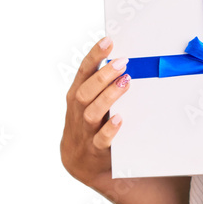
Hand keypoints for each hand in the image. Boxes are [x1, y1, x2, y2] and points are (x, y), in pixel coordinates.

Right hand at [60, 38, 130, 185]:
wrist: (82, 162)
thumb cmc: (91, 123)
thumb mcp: (91, 102)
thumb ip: (102, 84)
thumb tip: (124, 59)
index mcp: (77, 95)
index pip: (83, 72)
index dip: (94, 56)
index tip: (108, 41)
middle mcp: (78, 111)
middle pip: (86, 91)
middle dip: (103, 76)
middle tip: (123, 62)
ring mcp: (85, 131)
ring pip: (92, 112)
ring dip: (108, 96)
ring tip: (125, 82)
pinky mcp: (95, 149)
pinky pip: (101, 139)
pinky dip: (109, 129)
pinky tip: (120, 118)